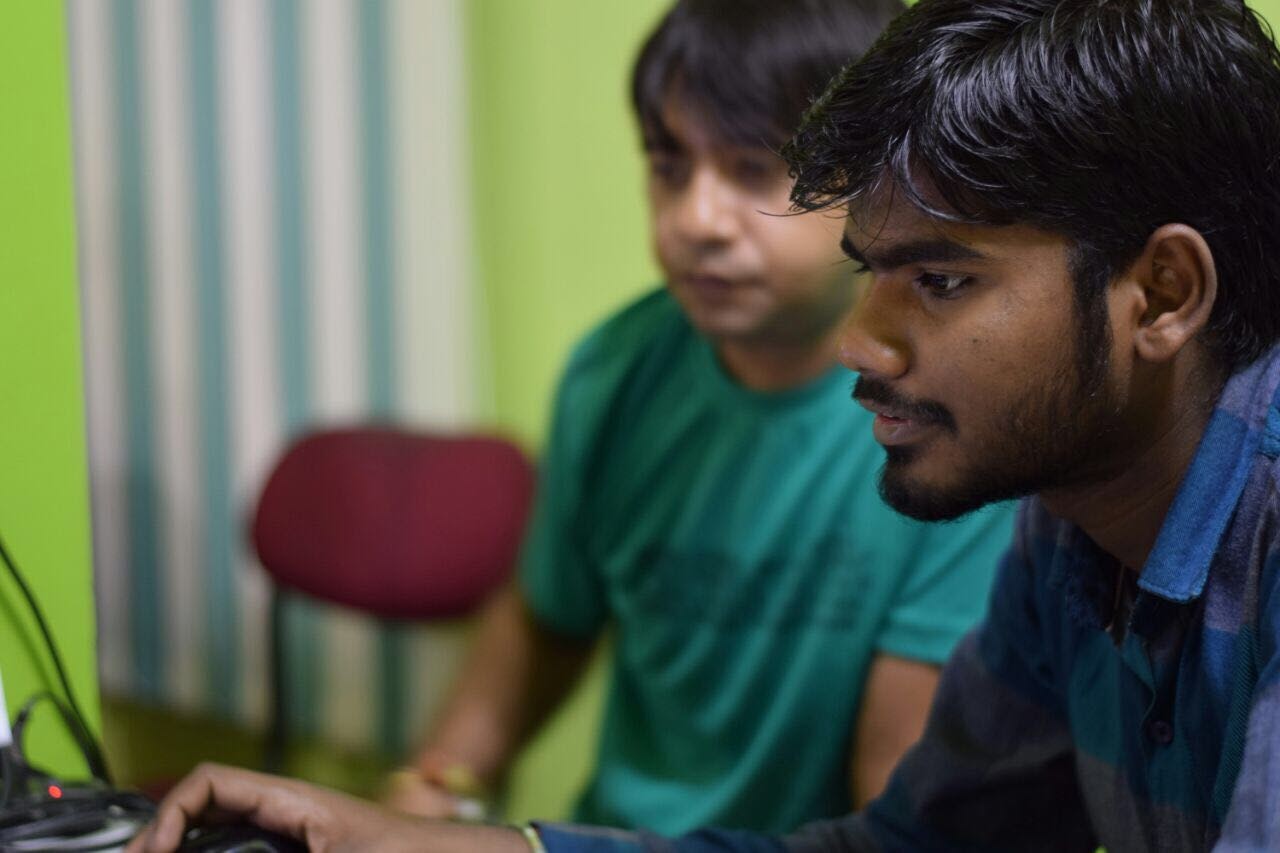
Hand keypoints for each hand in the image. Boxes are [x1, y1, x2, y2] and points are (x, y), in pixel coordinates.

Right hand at [125, 763, 526, 852]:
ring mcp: (297, 833)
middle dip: (168, 842)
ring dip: (195, 848)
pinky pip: (253, 848)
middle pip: (208, 813)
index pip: (209, 784)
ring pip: (227, 837)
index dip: (167, 817)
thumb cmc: (409, 852)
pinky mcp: (307, 848)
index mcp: (292, 798)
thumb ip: (266, 852)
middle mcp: (289, 811)